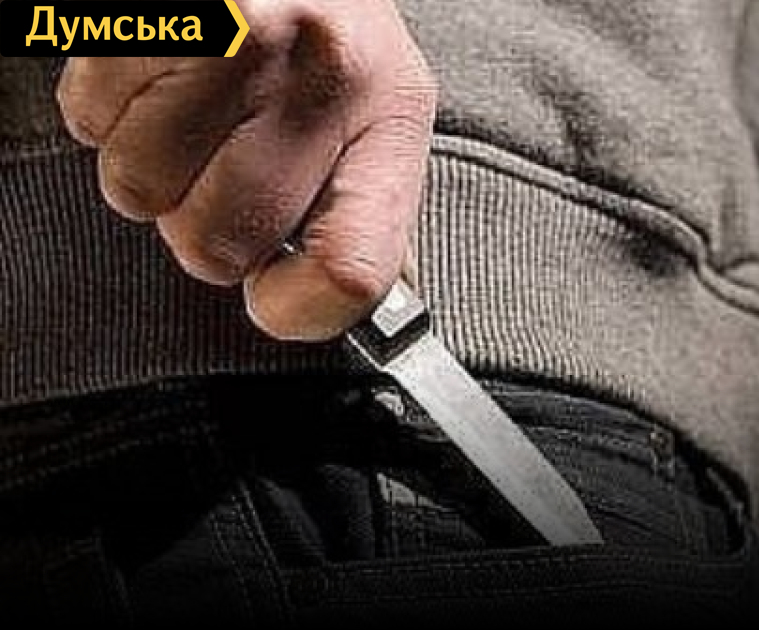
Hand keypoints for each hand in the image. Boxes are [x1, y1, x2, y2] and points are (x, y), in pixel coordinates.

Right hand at [56, 0, 436, 340]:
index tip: (277, 298)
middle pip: (219, 247)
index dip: (298, 312)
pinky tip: (161, 76)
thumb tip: (331, 306)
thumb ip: (363, 212)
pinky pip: (88, 121)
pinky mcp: (158, 11)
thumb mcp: (378, 114)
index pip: (351, 270)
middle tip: (228, 167)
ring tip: (194, 112)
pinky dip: (109, 111)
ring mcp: (238, 38)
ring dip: (152, 168)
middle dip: (206, 228)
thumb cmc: (324, 36)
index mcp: (390, 117)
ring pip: (138, 192)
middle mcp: (324, 74)